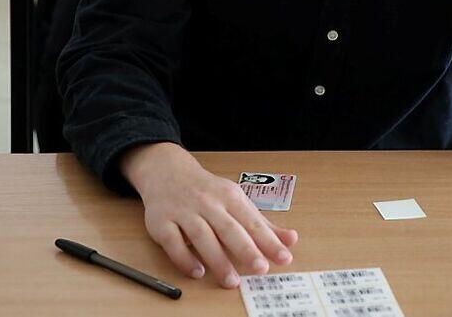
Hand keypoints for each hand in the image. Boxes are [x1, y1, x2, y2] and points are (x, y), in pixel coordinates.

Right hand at [122, 143, 297, 287]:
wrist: (167, 172)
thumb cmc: (207, 191)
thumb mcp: (236, 200)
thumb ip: (262, 223)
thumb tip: (290, 240)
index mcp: (229, 196)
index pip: (252, 221)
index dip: (268, 240)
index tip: (283, 257)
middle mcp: (207, 203)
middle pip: (228, 228)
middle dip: (245, 249)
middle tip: (261, 268)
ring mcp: (183, 212)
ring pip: (202, 237)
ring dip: (217, 259)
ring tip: (231, 280)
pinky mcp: (162, 223)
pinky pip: (173, 242)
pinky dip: (184, 258)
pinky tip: (198, 272)